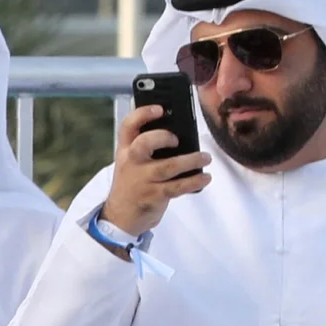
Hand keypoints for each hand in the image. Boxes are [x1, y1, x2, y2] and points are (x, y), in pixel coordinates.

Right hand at [101, 105, 211, 236]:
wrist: (120, 216)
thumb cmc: (132, 183)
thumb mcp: (132, 162)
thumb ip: (149, 148)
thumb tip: (181, 134)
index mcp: (125, 150)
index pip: (128, 126)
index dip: (142, 114)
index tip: (160, 109)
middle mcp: (131, 163)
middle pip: (144, 144)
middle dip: (163, 137)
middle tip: (177, 140)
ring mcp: (142, 180)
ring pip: (167, 167)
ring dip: (190, 161)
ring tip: (205, 157)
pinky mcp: (153, 196)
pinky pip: (178, 187)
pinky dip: (194, 181)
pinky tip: (204, 177)